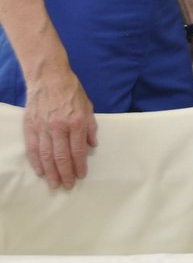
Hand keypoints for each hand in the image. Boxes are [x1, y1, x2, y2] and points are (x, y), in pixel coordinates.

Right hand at [23, 60, 96, 188]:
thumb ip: (91, 126)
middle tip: (67, 186)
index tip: (81, 175)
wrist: (48, 77)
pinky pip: (33, 148)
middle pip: (61, 156)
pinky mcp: (30, 126)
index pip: (78, 150)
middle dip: (65, 173)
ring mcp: (43, 127)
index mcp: (76, 122)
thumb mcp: (88, 106)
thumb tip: (92, 145)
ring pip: (46, 155)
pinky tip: (40, 171)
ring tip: (54, 183)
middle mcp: (59, 127)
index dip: (79, 165)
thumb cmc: (71, 91)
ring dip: (51, 172)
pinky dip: (36, 161)